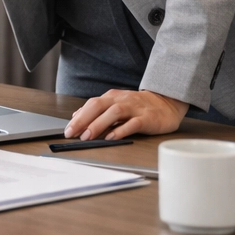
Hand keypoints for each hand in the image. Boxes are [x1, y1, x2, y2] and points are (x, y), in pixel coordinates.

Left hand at [63, 88, 188, 139]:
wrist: (167, 102)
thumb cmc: (139, 106)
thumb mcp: (116, 104)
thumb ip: (98, 110)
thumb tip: (77, 116)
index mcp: (112, 97)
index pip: (91, 104)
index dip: (78, 117)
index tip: (68, 130)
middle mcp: (121, 100)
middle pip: (98, 106)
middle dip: (83, 120)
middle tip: (72, 133)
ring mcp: (135, 108)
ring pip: (114, 113)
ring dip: (99, 124)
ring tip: (87, 136)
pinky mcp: (148, 118)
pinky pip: (133, 123)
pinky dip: (121, 130)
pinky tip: (111, 137)